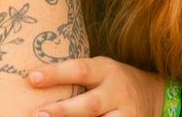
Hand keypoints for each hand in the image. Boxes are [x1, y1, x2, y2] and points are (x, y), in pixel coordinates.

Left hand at [27, 57, 162, 116]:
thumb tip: (30, 82)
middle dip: (63, 111)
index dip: (55, 74)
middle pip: (90, 104)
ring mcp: (127, 113)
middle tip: (38, 115)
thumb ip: (73, 76)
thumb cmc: (108, 81)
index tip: (31, 78)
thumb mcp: (97, 71)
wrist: (151, 93)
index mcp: (105, 69)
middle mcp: (117, 91)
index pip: (79, 69)